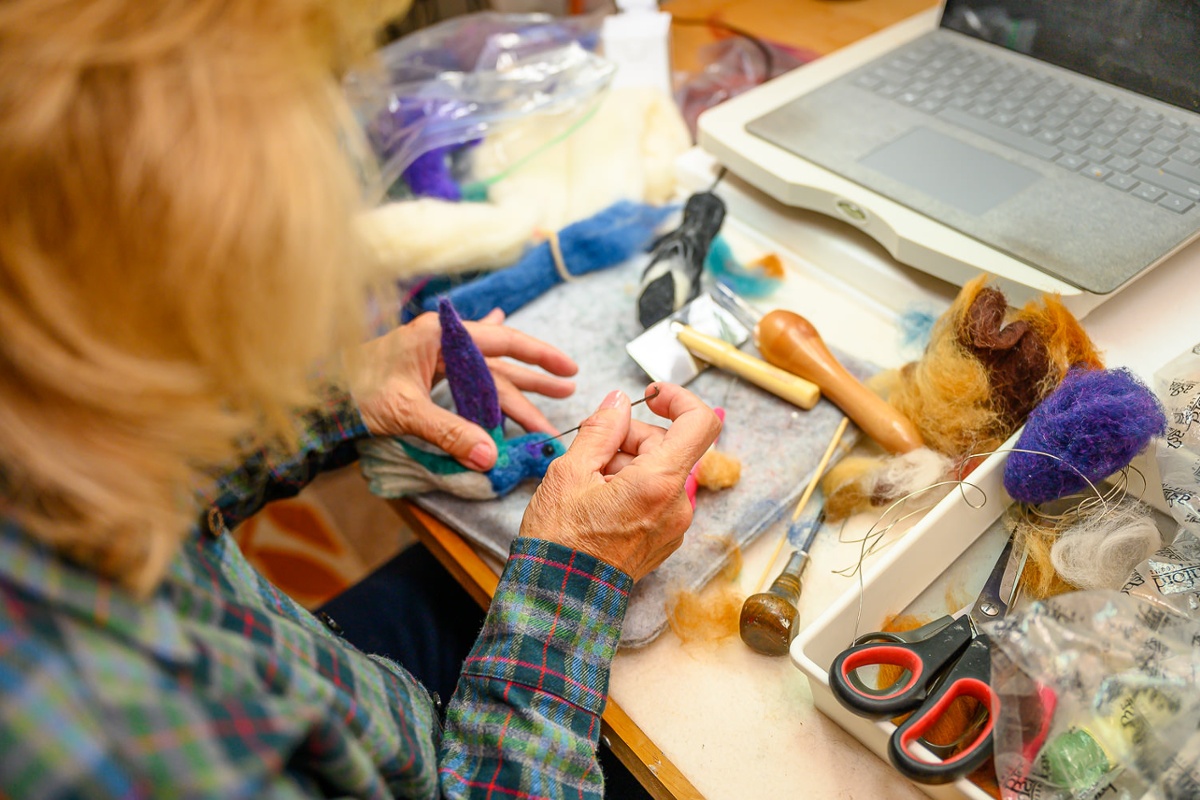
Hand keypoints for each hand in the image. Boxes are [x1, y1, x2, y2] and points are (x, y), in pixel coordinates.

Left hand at [347, 308, 577, 469]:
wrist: (316, 394)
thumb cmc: (354, 391)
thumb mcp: (405, 412)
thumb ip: (450, 433)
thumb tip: (491, 457)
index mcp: (439, 337)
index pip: (502, 341)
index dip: (538, 357)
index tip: (568, 369)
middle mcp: (441, 341)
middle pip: (499, 362)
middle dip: (534, 380)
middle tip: (569, 391)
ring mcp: (433, 355)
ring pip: (486, 374)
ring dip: (516, 390)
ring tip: (551, 400)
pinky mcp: (425, 371)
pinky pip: (467, 376)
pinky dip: (488, 376)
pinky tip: (507, 359)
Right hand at [519, 383, 720, 580]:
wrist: (559, 599)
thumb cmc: (560, 540)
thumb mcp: (569, 471)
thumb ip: (601, 428)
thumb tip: (619, 402)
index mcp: (659, 483)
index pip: (700, 423)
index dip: (678, 398)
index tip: (651, 396)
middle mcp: (677, 504)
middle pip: (668, 445)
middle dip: (630, 439)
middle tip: (589, 453)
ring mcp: (675, 525)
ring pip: (660, 470)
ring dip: (627, 465)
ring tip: (588, 486)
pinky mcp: (665, 538)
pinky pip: (657, 496)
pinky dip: (633, 488)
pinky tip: (599, 504)